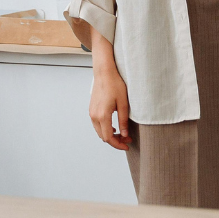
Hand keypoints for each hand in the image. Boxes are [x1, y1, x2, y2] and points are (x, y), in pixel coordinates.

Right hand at [88, 29, 130, 149]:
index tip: (127, 145)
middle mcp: (94, 116)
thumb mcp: (123, 103)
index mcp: (102, 116)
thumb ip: (123, 121)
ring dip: (110, 135)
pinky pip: (97, 124)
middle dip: (115, 141)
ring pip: (99, 131)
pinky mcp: (91, 109)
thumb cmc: (115, 84)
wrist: (104, 72)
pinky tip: (114, 126)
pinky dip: (105, 128)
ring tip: (122, 133)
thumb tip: (124, 134)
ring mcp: (91, 113)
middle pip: (103, 137)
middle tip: (127, 139)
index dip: (118, 144)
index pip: (109, 138)